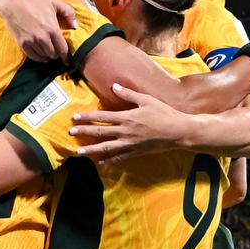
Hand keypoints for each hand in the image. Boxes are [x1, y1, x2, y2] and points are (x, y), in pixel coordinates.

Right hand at [0, 0, 76, 63]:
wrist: (13, 3)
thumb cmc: (34, 1)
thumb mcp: (55, 2)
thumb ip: (69, 13)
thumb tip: (75, 26)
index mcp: (52, 29)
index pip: (63, 49)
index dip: (66, 56)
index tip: (68, 60)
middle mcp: (42, 38)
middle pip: (53, 54)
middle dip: (57, 55)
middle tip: (58, 53)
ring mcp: (31, 41)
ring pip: (44, 56)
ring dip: (48, 56)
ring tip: (49, 53)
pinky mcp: (22, 43)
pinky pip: (33, 56)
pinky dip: (38, 57)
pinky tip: (41, 55)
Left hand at [70, 83, 184, 163]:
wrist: (178, 131)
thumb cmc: (163, 112)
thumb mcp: (146, 99)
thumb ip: (129, 94)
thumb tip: (114, 86)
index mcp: (127, 117)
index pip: (103, 116)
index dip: (88, 117)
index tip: (75, 117)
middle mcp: (126, 132)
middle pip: (101, 132)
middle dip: (85, 132)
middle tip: (71, 132)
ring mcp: (131, 144)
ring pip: (107, 148)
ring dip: (92, 150)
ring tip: (79, 152)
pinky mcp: (137, 152)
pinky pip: (120, 157)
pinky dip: (110, 160)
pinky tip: (101, 162)